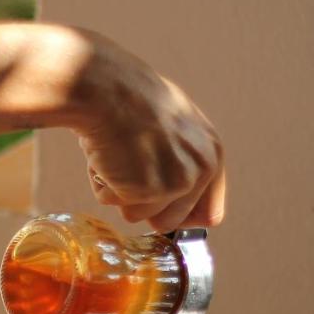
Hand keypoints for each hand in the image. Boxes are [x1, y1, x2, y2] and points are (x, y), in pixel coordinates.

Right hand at [75, 37, 224, 231]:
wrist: (109, 90)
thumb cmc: (133, 101)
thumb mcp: (176, 129)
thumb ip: (183, 162)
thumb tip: (172, 196)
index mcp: (212, 156)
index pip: (207, 215)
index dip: (178, 215)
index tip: (159, 207)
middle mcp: (200, 172)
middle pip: (167, 224)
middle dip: (142, 205)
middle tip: (130, 169)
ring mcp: (173, 184)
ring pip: (135, 215)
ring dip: (118, 189)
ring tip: (117, 154)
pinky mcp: (144, 190)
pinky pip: (111, 202)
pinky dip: (100, 182)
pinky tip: (106, 154)